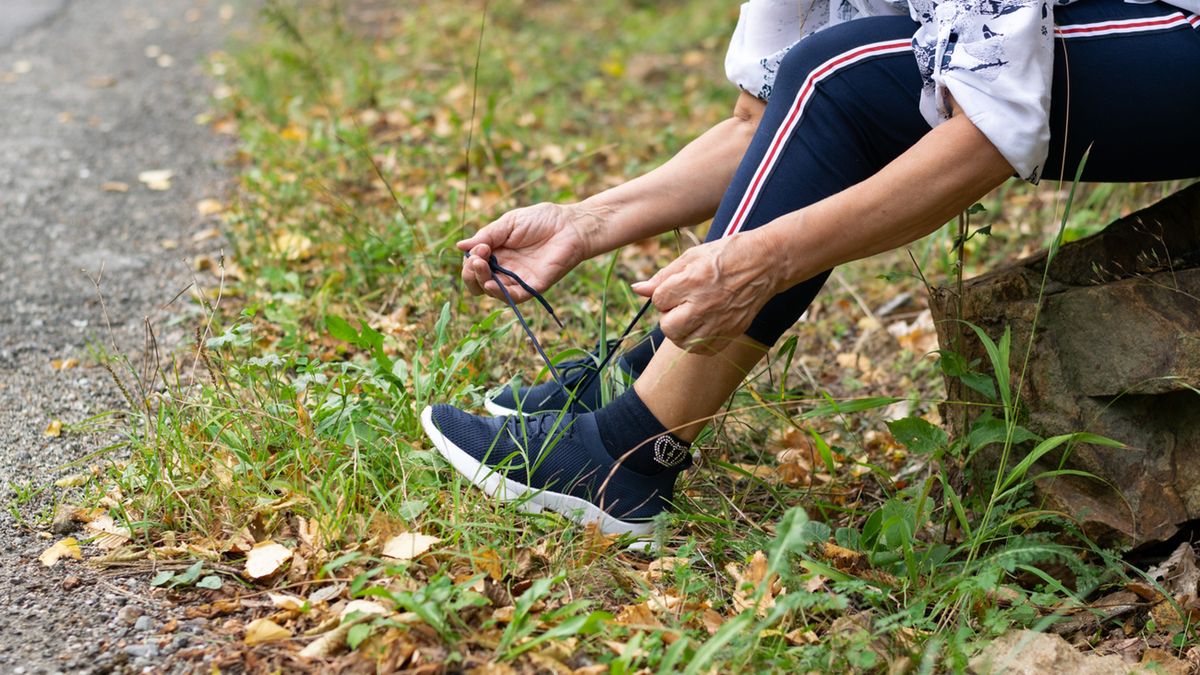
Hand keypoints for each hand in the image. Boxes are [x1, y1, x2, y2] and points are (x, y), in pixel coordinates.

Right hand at [457, 203, 593, 302]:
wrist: (570, 225)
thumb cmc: (541, 220)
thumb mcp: (508, 224)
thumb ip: (486, 236)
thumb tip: (460, 246)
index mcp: (497, 254)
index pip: (474, 267)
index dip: (470, 261)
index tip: (478, 248)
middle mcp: (505, 270)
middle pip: (478, 283)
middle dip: (471, 273)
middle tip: (477, 259)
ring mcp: (518, 280)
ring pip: (492, 291)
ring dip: (481, 281)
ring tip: (481, 265)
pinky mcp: (533, 287)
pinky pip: (513, 298)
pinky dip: (500, 294)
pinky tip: (490, 284)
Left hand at [631, 232, 780, 352]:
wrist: (765, 263)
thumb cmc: (726, 254)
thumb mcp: (692, 256)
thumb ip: (663, 275)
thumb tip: (637, 289)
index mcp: (692, 282)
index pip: (659, 300)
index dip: (663, 294)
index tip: (676, 287)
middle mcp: (704, 305)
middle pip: (668, 327)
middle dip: (668, 317)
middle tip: (680, 305)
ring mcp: (719, 322)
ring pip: (683, 342)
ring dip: (680, 331)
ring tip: (690, 316)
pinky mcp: (731, 332)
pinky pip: (702, 350)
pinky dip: (697, 341)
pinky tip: (702, 326)